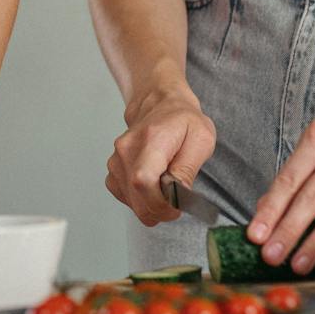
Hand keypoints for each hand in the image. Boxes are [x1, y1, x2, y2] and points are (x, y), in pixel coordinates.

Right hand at [105, 84, 215, 225]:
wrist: (160, 103)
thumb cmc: (183, 121)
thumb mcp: (201, 140)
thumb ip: (187, 170)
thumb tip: (176, 197)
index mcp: (151, 139)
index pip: (143, 182)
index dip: (160, 204)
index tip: (177, 207)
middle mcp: (127, 149)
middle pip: (137, 198)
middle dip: (161, 210)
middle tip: (176, 202)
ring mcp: (116, 160)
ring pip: (132, 202)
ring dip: (152, 205)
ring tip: (166, 186)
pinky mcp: (113, 170)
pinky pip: (126, 198)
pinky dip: (141, 200)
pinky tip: (153, 187)